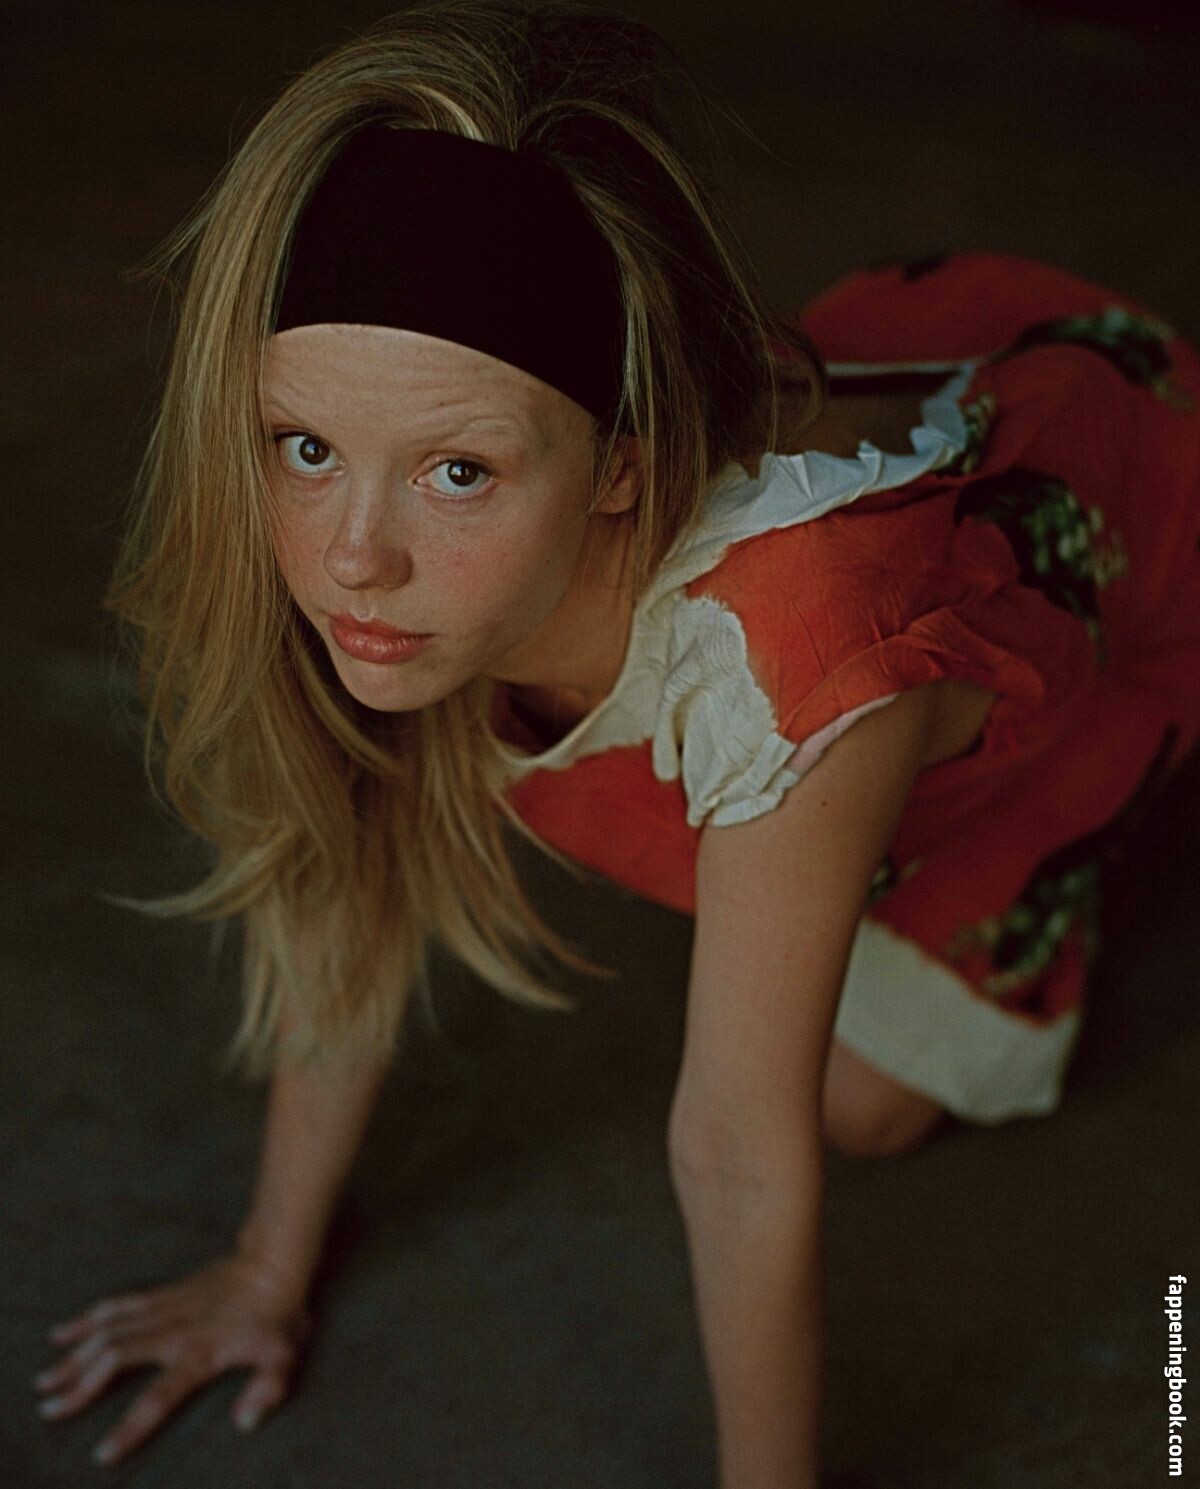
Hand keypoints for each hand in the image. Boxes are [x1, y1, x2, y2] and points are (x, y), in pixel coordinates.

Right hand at [32, 1249, 313, 1466]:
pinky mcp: (162, 1295)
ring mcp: (164, 1309)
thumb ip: (267, 1389)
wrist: (273, 1263)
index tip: (103, 1452)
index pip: (159, 1397)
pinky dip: (88, 1319)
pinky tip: (63, 1333)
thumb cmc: (278, 1315)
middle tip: (51, 1409)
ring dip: (74, 1356)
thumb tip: (245, 1422)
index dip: (131, 1426)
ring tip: (46, 1381)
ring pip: (108, 1332)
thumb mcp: (284, 1355)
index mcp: (199, 1353)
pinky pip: (117, 1306)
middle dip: (81, 1387)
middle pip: (115, 1360)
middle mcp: (173, 1332)